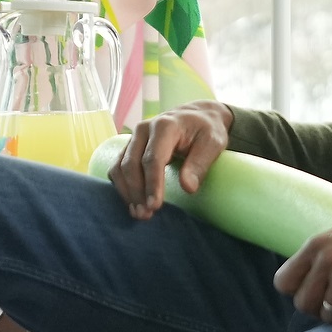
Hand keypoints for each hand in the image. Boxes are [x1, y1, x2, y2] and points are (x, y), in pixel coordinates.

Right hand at [110, 100, 233, 218]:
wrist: (197, 116)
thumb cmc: (206, 130)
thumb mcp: (213, 143)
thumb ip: (200, 164)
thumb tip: (188, 188)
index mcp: (165, 126)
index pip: (153, 158)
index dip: (152, 184)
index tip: (155, 206)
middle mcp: (144, 129)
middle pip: (131, 164)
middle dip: (137, 192)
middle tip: (146, 215)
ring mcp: (134, 138)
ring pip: (120, 167)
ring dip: (127, 192)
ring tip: (139, 213)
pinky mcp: (130, 147)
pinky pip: (118, 168)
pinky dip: (122, 187)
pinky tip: (133, 203)